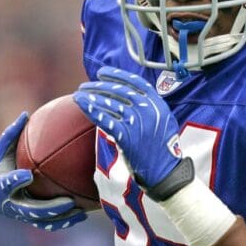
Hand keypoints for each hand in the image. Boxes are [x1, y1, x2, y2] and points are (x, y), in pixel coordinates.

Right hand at [0, 112, 86, 231]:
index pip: (5, 185)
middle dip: (48, 208)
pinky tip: (81, 214)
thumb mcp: (0, 151)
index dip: (15, 181)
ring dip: (60, 217)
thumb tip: (25, 113)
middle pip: (29, 210)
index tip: (27, 175)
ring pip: (41, 221)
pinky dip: (64, 221)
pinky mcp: (30, 220)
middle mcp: (8, 205)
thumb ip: (11, 134)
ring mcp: (20, 215)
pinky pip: (49, 224)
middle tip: (67, 201)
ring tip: (79, 209)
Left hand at [73, 66, 193, 200]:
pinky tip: (83, 105)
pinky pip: (105, 120)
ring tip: (78, 95)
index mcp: (158, 104)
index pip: (136, 82)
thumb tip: (126, 98)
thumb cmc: (162, 150)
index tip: (102, 72)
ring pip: (110, 104)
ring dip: (92, 97)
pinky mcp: (127, 136)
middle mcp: (148, 110)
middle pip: (120, 91)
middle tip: (84, 85)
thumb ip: (149, 108)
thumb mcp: (163, 122)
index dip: (117, 75)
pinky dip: (92, 111)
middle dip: (99, 86)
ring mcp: (138, 123)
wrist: (166, 173)